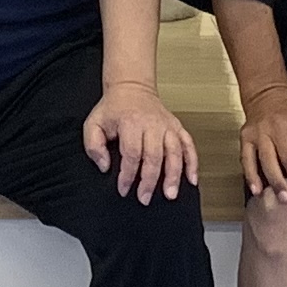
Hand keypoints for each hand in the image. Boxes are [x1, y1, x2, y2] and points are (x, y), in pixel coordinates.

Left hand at [83, 78, 195, 202]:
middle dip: (150, 181)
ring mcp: (167, 126)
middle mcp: (152, 124)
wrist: (131, 88)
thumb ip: (94, 146)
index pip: (132, 154)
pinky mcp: (177, 127)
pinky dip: (193, 163)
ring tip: (170, 194)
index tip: (124, 189)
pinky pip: (189, 145)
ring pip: (175, 153)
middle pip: (154, 156)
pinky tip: (192, 179)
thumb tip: (105, 166)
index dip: (128, 175)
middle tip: (145, 198)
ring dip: (174, 175)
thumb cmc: (113, 108)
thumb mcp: (94, 123)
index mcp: (131, 122)